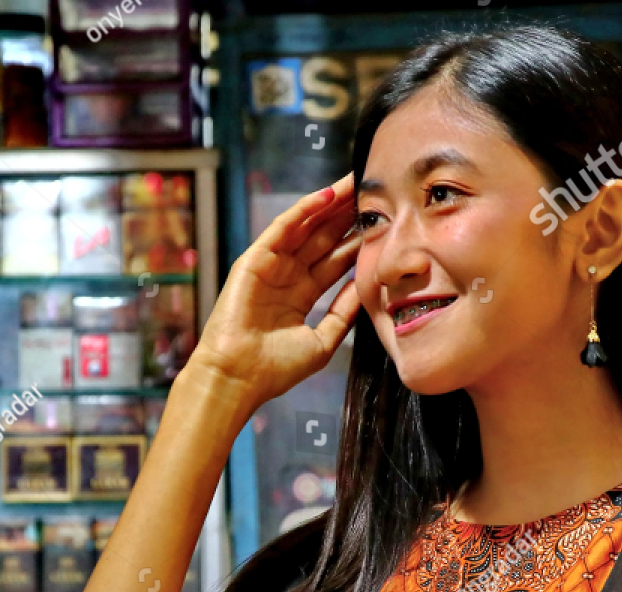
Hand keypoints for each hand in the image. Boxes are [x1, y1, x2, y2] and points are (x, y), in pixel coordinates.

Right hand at [188, 174, 361, 411]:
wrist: (239, 378)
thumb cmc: (275, 369)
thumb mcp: (323, 341)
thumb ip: (343, 313)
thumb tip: (364, 287)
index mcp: (301, 295)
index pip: (334, 260)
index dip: (357, 240)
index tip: (382, 223)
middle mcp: (286, 277)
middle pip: (323, 238)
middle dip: (347, 215)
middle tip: (372, 190)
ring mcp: (270, 266)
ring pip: (306, 227)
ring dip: (330, 204)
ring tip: (355, 183)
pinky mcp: (254, 260)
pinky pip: (283, 228)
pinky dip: (304, 210)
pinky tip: (327, 195)